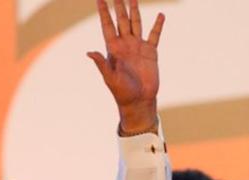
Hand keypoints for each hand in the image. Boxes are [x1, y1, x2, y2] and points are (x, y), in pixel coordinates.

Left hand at [88, 0, 164, 134]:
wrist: (139, 101)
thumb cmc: (122, 92)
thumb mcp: (110, 77)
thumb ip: (101, 63)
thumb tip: (89, 52)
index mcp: (113, 48)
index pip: (107, 25)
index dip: (104, 11)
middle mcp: (125, 44)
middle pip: (121, 20)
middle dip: (119, 5)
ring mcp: (138, 47)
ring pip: (136, 23)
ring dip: (135, 10)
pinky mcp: (151, 52)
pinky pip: (154, 35)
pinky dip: (157, 25)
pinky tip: (159, 15)